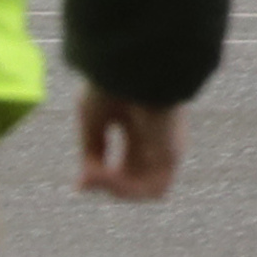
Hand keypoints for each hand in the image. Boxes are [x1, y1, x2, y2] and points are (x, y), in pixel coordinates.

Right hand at [75, 88, 182, 202]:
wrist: (135, 66)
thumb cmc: (114, 84)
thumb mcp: (92, 120)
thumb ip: (90, 153)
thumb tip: (83, 186)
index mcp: (141, 124)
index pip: (123, 164)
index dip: (102, 177)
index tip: (82, 181)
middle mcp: (157, 138)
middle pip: (132, 179)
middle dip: (106, 185)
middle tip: (87, 176)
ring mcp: (167, 147)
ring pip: (141, 188)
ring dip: (113, 188)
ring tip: (94, 171)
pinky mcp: (174, 155)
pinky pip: (153, 190)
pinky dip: (127, 188)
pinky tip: (109, 173)